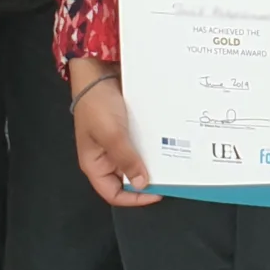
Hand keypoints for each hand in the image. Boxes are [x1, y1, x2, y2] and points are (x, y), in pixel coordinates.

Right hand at [68, 59, 158, 207]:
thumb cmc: (97, 104)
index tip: (158, 192)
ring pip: (138, 159)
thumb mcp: (111, 135)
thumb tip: (141, 184)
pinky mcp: (128, 127)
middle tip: (171, 175)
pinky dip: (154, 143)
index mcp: (95, 164)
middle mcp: (107, 156)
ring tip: (175, 159)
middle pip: (128, 177)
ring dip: (154, 159)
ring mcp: (118, 141)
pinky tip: (169, 140)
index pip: (114, 193)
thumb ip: (126, 159)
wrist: (97, 70)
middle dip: (148, 177)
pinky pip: (143, 141)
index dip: (134, 198)